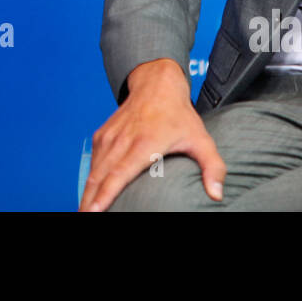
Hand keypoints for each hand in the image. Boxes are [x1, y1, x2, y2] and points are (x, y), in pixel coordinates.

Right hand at [79, 58, 226, 211]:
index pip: (119, 174)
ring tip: (84, 211)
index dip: (105, 195)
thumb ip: (212, 167)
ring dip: (86, 192)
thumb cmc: (179, 114)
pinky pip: (94, 161)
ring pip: (94, 170)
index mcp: (144, 144)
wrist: (156, 83)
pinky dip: (90, 178)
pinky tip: (89, 193)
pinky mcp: (103, 134)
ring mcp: (110, 136)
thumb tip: (217, 195)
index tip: (94, 212)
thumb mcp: (201, 139)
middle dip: (89, 201)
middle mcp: (122, 140)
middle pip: (100, 177)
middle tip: (84, 218)